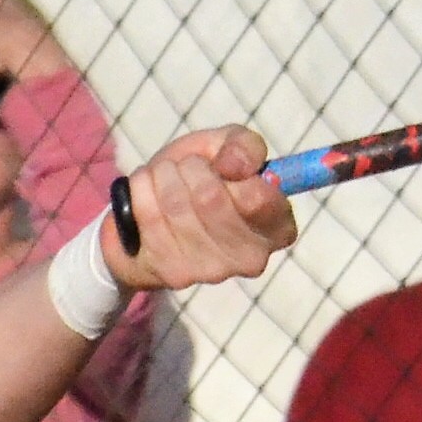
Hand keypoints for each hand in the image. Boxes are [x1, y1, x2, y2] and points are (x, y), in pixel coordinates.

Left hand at [102, 129, 297, 295]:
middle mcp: (252, 258)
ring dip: (164, 177)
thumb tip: (236, 166)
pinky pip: (150, 216)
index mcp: (278, 226)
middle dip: (191, 168)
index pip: (260, 198)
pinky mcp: (174, 275)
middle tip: (186, 168)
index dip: (235, 171)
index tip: (222, 165)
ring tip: (164, 178)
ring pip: (176, 204)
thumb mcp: (226, 149)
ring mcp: (212, 271)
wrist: (149, 217)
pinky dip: (143, 192)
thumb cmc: (200, 179)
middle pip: (210, 197)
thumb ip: (243, 146)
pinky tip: (146, 195)